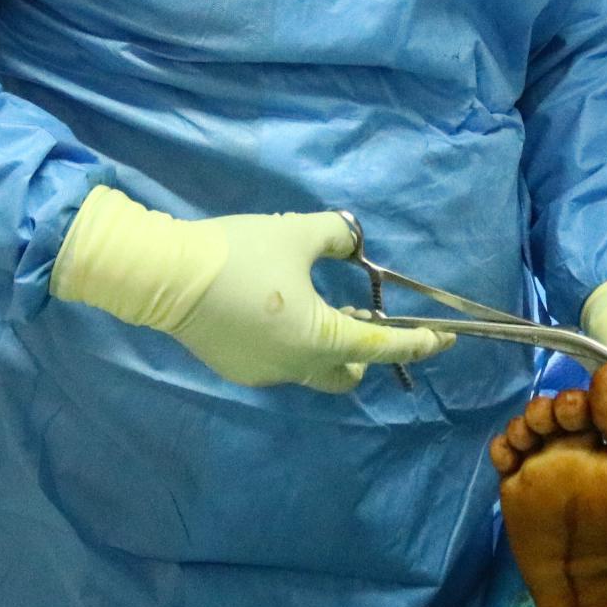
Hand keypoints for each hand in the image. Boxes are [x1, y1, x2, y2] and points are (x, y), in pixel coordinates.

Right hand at [51, 186, 452, 391]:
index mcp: (320, 339)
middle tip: (365, 319)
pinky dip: (294, 344)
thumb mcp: (297, 232)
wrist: (163, 275)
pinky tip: (277, 309)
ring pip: (313, 368)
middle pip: (348, 374)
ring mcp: (264, 374)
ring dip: (328, 346)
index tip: (443, 338)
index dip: (418, 343)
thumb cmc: (239, 253)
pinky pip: (281, 362)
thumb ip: (337, 237)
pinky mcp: (237, 368)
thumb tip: (351, 244)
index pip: (383, 347)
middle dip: (366, 354)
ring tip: (319, 305)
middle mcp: (295, 367)